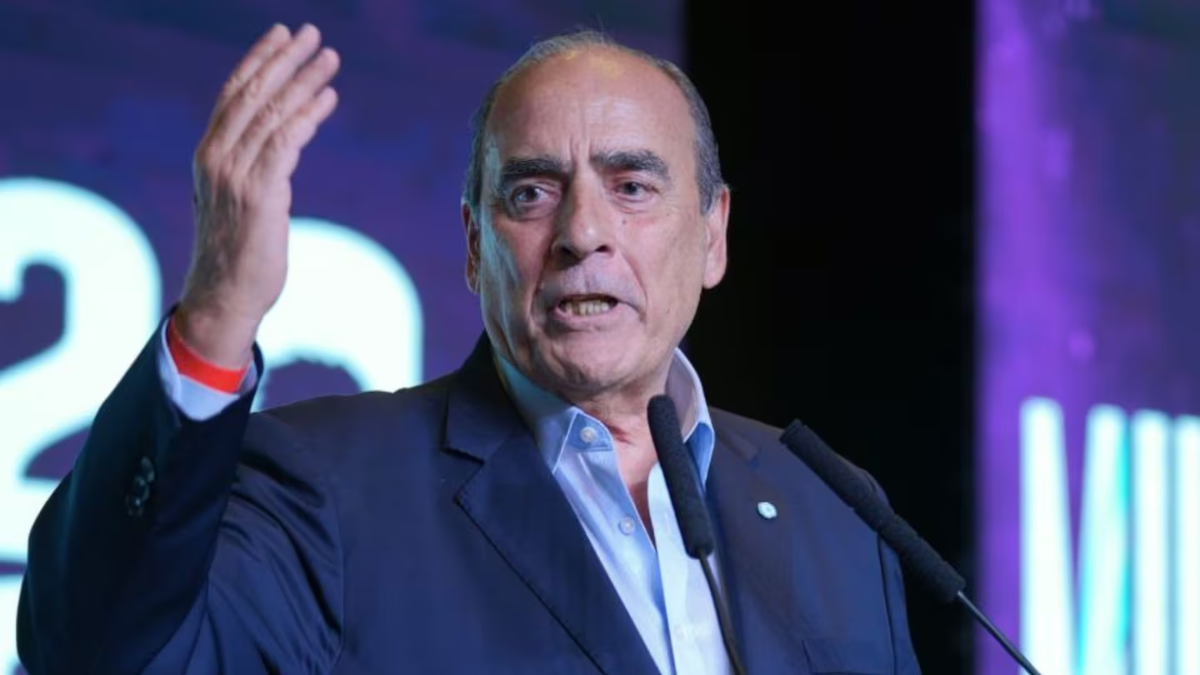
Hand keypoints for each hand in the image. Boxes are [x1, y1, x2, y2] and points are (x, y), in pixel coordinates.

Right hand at [177, 23, 339, 367]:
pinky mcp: (259, 195)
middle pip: (253, 94)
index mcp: (209, 155)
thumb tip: (278, 152)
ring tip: (330, 58)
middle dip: (284, 59)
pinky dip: (308, 116)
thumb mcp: (238, 203)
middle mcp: (216, 158)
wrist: (224, 297)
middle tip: (313, 33)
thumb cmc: (236, 255)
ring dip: (304, 81)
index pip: (234, 94)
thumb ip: (251, 171)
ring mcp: (235, 175)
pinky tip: (328, 98)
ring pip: (272, 114)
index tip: (282, 35)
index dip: (259, 61)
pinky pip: (286, 143)